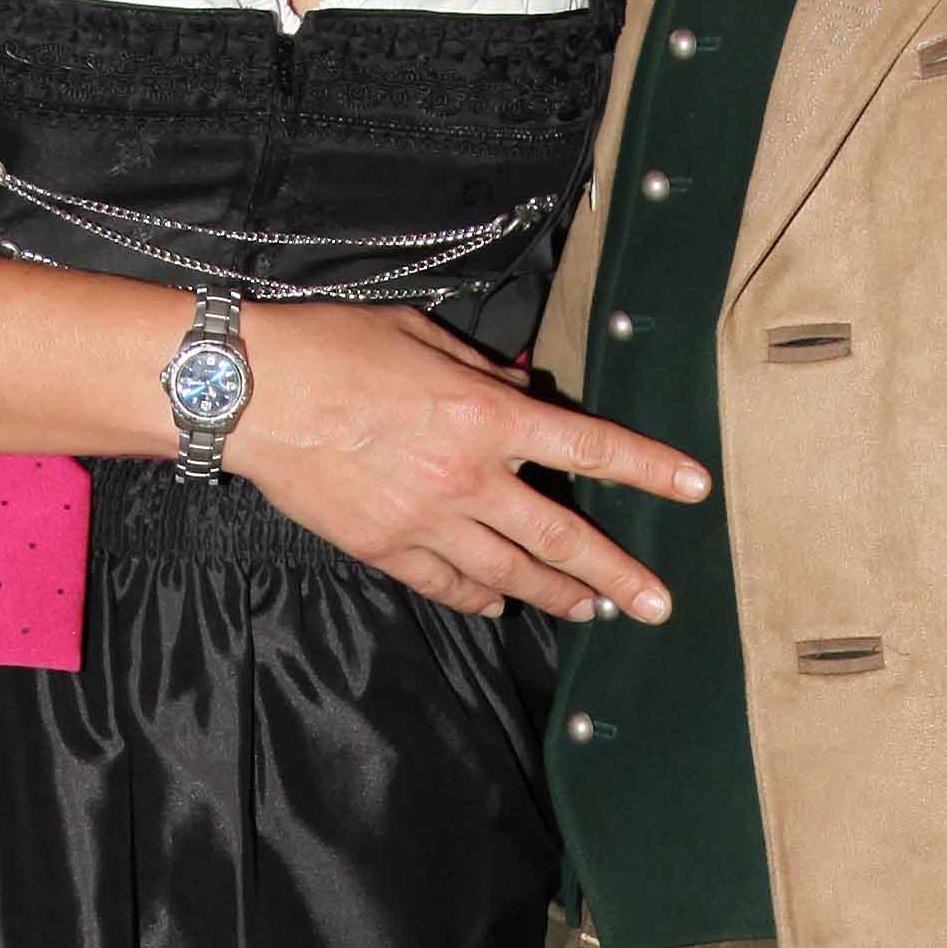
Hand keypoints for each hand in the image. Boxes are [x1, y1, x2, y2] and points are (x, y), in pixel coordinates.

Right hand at [239, 304, 706, 621]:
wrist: (251, 393)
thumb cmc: (333, 347)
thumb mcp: (420, 337)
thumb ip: (481, 372)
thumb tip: (520, 391)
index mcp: (485, 416)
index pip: (589, 446)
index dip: (649, 469)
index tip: (695, 489)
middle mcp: (469, 477)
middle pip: (562, 538)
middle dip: (619, 575)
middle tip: (657, 605)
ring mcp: (427, 520)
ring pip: (511, 573)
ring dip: (557, 595)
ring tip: (591, 610)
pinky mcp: (385, 547)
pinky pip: (448, 584)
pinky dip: (481, 596)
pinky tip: (500, 604)